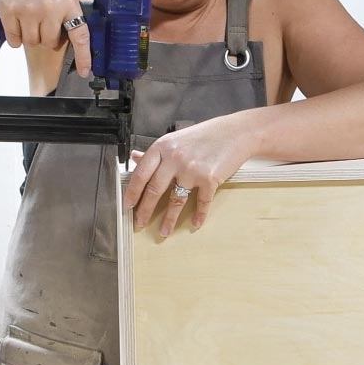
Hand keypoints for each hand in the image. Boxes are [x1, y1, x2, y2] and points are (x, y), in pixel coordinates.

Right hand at [0, 0, 92, 75]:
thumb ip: (66, 13)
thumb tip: (66, 40)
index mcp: (68, 2)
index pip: (80, 35)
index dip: (83, 56)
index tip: (85, 71)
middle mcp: (50, 8)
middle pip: (49, 43)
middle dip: (45, 37)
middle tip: (41, 20)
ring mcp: (29, 10)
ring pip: (31, 43)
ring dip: (29, 36)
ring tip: (28, 16)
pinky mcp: (11, 12)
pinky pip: (14, 40)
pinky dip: (15, 35)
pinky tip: (16, 19)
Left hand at [123, 117, 254, 236]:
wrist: (236, 132)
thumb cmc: (205, 136)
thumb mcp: (175, 140)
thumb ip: (156, 152)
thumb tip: (135, 157)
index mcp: (162, 147)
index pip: (140, 174)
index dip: (132, 192)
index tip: (127, 206)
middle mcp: (174, 158)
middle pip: (154, 190)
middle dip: (145, 211)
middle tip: (139, 224)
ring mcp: (192, 169)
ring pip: (175, 200)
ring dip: (169, 220)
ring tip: (164, 232)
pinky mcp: (210, 178)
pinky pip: (201, 202)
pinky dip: (199, 215)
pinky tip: (195, 224)